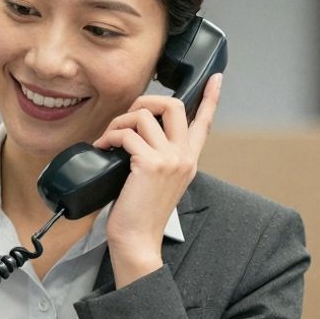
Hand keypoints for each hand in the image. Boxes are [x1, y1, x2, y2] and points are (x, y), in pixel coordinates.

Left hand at [92, 74, 221, 285]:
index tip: (217, 78)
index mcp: (188, 159)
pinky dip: (109, 137)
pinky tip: (102, 148)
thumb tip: (134, 133)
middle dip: (145, 102)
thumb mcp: (157, 180)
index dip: (211, 97)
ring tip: (108, 139)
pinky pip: (127, 134)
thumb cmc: (140, 213)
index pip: (205, 122)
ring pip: (144, 116)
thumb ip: (156, 157)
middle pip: (173, 105)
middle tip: (127, 117)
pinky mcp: (150, 164)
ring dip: (119, 122)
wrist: (137, 240)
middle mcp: (184, 156)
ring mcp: (170, 159)